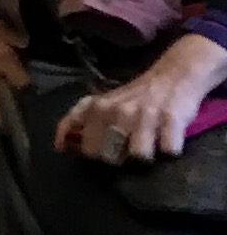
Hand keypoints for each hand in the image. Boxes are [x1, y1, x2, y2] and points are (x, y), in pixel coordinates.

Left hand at [55, 32, 226, 162]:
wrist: (173, 75)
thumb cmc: (135, 96)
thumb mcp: (103, 103)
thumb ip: (80, 122)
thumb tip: (60, 147)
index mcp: (96, 107)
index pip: (80, 140)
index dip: (87, 152)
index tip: (94, 154)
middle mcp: (116, 111)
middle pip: (107, 156)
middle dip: (116, 159)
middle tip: (126, 149)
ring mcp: (143, 115)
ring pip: (138, 156)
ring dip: (145, 156)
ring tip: (149, 144)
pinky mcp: (171, 119)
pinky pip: (168, 150)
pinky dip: (170, 149)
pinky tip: (167, 139)